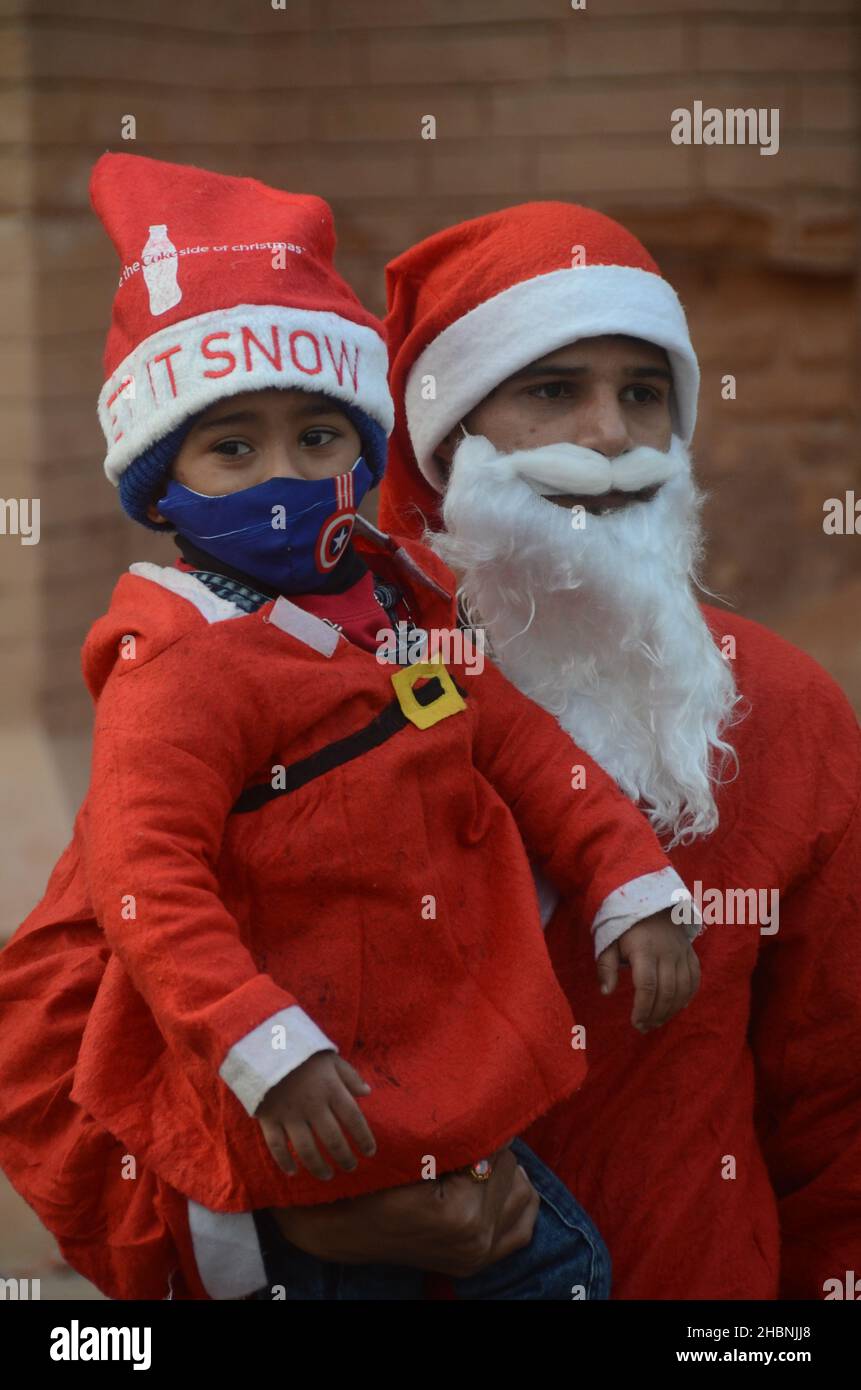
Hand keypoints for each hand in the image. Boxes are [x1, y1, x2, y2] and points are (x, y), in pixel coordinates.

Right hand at [255, 1050, 376, 1180]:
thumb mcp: (331, 1057)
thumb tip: (367, 1093)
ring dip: (319, 1166)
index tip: (370, 1152)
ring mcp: (290, 1114)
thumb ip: (349, 1076)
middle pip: (333, 1140)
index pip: (354, 1119)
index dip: (364, 1138)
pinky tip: (293, 1172)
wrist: (264, 1043)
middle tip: (350, 1167)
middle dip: (344, 1158)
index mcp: (331, 1088)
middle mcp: (313, 1105)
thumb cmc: (302, 1051)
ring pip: (307, 1149)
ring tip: (327, 1175)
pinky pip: (277, 1146)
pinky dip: (285, 1162)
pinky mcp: (269, 1118)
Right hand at [270, 1143, 539, 1278]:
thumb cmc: (373, 1183)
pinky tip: (498, 1185)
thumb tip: (493, 1115)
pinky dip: (515, 1202)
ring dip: (505, 1174)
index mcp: (459, 1215)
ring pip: (522, 1195)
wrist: (347, 1230)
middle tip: (467, 1139)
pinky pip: (521, 1229)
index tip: (469, 1116)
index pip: (495, 1154)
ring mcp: (478, 1256)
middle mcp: (475, 1241)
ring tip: (478, 1160)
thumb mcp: (410, 1154)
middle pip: (511, 1171)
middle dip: (491, 1151)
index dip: (481, 1130)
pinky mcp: (477, 1263)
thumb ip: (454, 1139)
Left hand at [596, 909, 700, 1031]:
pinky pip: (694, 981)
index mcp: (644, 950)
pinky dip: (687, 998)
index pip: (647, 985)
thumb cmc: (626, 929)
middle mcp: (666, 953)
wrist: (653, 906)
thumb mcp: (609, 942)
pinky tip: (676, 1008)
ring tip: (657, 1021)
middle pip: (666, 991)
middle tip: (644, 1027)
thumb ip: (606, 967)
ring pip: (682, 989)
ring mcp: (681, 954)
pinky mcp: (691, 955)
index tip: (635, 1022)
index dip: (643, 1008)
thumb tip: (606, 992)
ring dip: (671, 1011)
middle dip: (655, 1014)